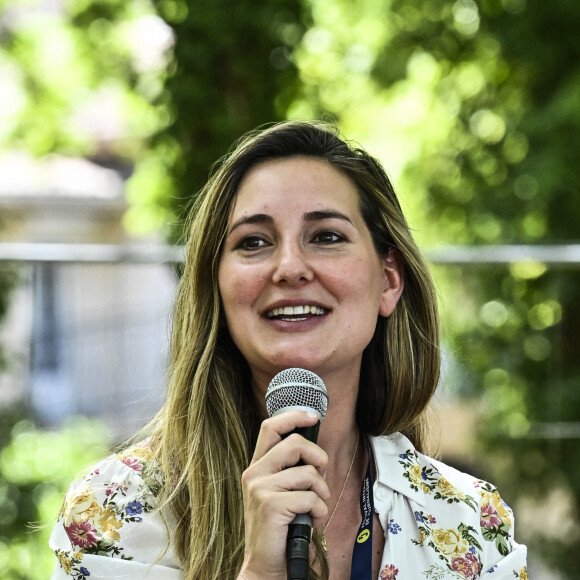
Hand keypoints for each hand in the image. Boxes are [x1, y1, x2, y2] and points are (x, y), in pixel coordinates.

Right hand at [237, 410, 329, 579]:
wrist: (266, 565)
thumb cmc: (280, 528)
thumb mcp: (280, 492)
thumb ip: (289, 469)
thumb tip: (313, 450)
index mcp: (257, 467)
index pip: (270, 427)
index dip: (293, 417)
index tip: (312, 416)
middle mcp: (254, 473)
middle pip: (295, 444)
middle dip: (319, 458)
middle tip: (320, 477)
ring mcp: (260, 488)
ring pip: (309, 473)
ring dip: (322, 492)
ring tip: (314, 507)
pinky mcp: (270, 505)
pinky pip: (310, 497)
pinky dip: (319, 511)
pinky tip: (311, 521)